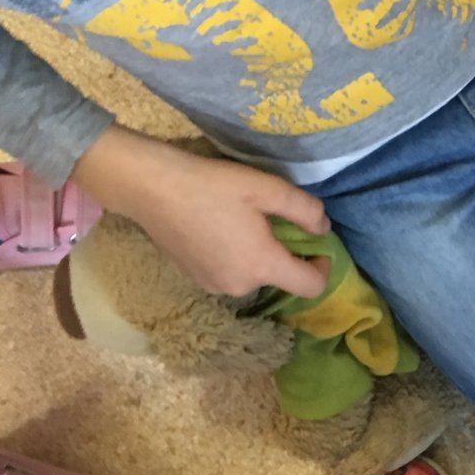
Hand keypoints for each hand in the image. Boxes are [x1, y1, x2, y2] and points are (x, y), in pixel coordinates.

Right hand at [72, 127, 330, 296]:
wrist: (151, 188)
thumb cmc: (213, 186)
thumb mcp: (268, 189)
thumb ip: (305, 210)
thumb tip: (323, 229)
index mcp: (261, 266)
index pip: (310, 288)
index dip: (323, 268)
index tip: (318, 245)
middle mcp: (238, 286)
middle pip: (280, 280)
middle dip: (287, 256)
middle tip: (276, 222)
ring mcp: (212, 286)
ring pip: (254, 277)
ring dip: (260, 256)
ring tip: (247, 223)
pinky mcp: (194, 279)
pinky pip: (230, 274)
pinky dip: (237, 258)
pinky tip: (224, 229)